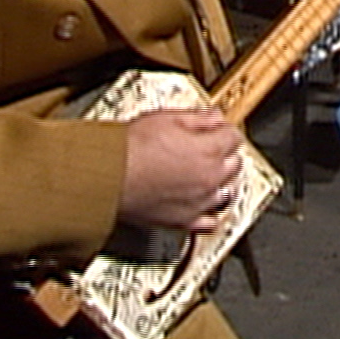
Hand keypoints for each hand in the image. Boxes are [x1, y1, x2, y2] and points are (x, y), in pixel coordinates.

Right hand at [118, 107, 243, 234]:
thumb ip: (197, 118)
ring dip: (221, 182)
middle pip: (234, 164)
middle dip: (225, 154)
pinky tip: (203, 205)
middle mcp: (210, 178)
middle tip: (212, 148)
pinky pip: (209, 221)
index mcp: (209, 150)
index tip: (218, 129)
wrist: (105, 178)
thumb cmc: (129, 150)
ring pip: (227, 192)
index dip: (224, 130)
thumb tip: (215, 117)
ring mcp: (199, 202)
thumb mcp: (165, 119)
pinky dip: (209, 213)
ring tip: (209, 174)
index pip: (234, 137)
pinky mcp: (185, 222)